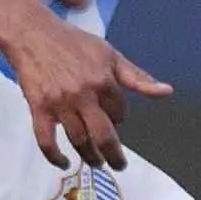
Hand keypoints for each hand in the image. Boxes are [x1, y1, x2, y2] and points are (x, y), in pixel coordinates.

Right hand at [1, 16, 172, 168]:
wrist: (33, 34)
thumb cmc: (74, 43)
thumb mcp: (110, 55)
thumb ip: (138, 77)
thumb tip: (167, 91)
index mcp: (104, 81)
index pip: (120, 113)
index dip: (119, 117)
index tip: (115, 118)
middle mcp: (84, 94)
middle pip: (103, 135)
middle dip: (114, 155)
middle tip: (118, 165)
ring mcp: (60, 103)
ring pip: (78, 140)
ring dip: (89, 157)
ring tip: (96, 163)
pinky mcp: (38, 108)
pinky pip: (46, 140)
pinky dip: (54, 156)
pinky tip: (64, 163)